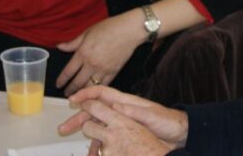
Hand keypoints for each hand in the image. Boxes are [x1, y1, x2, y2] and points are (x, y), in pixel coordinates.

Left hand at [55, 13, 141, 94]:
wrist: (129, 30)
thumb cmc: (109, 28)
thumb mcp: (87, 32)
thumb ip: (73, 43)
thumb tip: (60, 47)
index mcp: (83, 53)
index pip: (68, 71)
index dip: (62, 80)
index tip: (58, 84)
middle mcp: (91, 63)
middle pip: (77, 82)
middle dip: (70, 90)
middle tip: (66, 94)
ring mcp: (103, 69)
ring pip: (89, 86)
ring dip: (82, 92)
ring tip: (78, 96)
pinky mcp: (113, 72)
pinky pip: (103, 85)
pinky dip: (97, 89)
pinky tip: (93, 91)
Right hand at [58, 86, 187, 154]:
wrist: (178, 133)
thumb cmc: (167, 121)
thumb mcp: (151, 115)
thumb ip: (134, 111)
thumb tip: (116, 105)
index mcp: (126, 101)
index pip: (101, 93)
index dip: (85, 94)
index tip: (71, 100)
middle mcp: (121, 109)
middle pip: (95, 110)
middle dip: (78, 116)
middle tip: (63, 127)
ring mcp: (121, 121)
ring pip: (97, 123)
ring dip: (84, 130)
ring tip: (71, 139)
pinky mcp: (124, 132)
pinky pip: (106, 136)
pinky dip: (96, 142)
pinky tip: (91, 151)